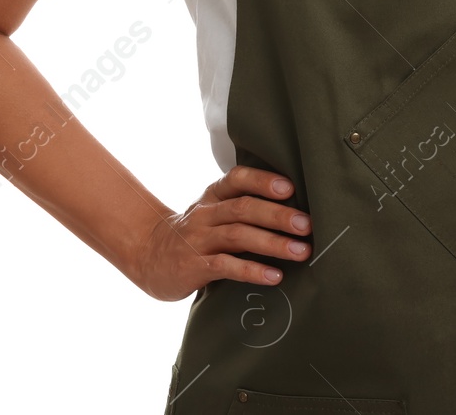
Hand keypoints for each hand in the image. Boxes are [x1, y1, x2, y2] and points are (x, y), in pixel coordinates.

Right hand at [132, 165, 311, 301]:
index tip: (290, 187)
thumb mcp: (213, 211)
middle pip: (244, 208)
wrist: (148, 255)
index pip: (238, 178)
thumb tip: (295, 209)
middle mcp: (206, 213)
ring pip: (238, 235)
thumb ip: (243, 207)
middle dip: (278, 216)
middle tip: (307, 225)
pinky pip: (225, 266)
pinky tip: (274, 276)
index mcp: (213, 195)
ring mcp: (198, 239)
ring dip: (273, 243)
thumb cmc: (195, 233)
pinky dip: (252, 270)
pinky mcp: (193, 266)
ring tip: (301, 251)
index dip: (263, 181)